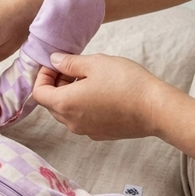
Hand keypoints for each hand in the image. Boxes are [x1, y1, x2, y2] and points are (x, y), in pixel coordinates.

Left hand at [33, 52, 166, 140]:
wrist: (155, 109)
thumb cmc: (125, 83)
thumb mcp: (95, 64)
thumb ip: (70, 63)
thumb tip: (54, 61)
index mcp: (65, 104)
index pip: (39, 93)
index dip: (43, 76)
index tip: (56, 65)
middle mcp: (71, 122)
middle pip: (51, 104)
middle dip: (56, 84)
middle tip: (73, 69)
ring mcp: (85, 131)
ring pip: (67, 112)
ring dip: (69, 95)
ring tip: (89, 79)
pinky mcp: (100, 134)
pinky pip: (82, 119)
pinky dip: (83, 106)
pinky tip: (100, 93)